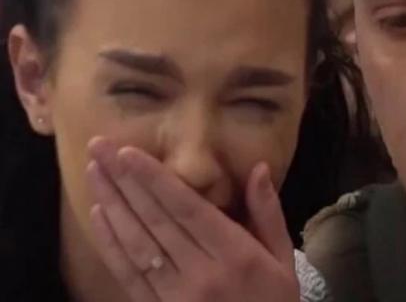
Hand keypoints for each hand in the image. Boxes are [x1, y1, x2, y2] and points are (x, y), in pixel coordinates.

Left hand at [86, 137, 299, 301]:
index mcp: (235, 255)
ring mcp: (177, 296)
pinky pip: (129, 275)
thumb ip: (268, 213)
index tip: (129, 153)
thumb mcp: (282, 259)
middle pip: (155, 220)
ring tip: (93, 172)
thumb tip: (259, 168)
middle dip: (125, 181)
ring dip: (112, 205)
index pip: (186, 209)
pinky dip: (111, 244)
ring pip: (137, 244)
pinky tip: (99, 216)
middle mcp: (201, 274)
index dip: (155, 180)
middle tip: (100, 147)